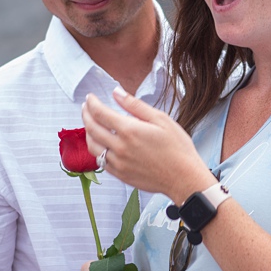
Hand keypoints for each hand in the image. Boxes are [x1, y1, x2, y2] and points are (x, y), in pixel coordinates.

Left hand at [82, 88, 212, 199]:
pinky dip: (96, 149)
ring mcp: (118, 163)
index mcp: (129, 130)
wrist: (184, 178)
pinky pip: (100, 160)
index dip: (92, 103)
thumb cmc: (177, 148)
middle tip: (85, 107)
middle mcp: (120, 147)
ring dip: (87, 132)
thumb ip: (135, 105)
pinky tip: (100, 143)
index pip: (100, 113)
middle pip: (91, 128)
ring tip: (90, 124)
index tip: (90, 97)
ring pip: (92, 146)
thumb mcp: (161, 119)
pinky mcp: (120, 175)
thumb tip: (116, 92)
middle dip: (85, 114)